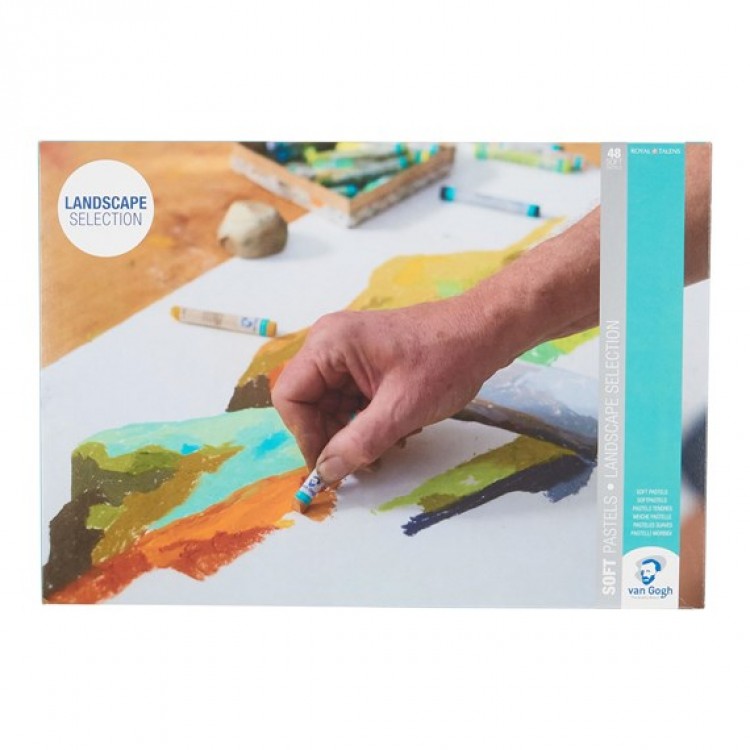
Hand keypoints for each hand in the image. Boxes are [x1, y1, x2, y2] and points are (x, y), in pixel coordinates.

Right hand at [271, 296, 503, 483]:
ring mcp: (348, 353)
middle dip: (331, 437)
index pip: (291, 397)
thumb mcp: (401, 409)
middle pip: (308, 404)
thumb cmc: (446, 359)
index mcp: (329, 344)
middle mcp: (330, 344)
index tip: (329, 466)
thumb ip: (359, 443)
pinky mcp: (365, 363)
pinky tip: (393, 432)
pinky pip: (350, 400)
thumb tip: (326, 473)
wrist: (484, 333)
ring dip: (351, 433)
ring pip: (330, 406)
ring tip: (385, 447)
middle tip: (361, 464)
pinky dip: (365, 422)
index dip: (305, 436)